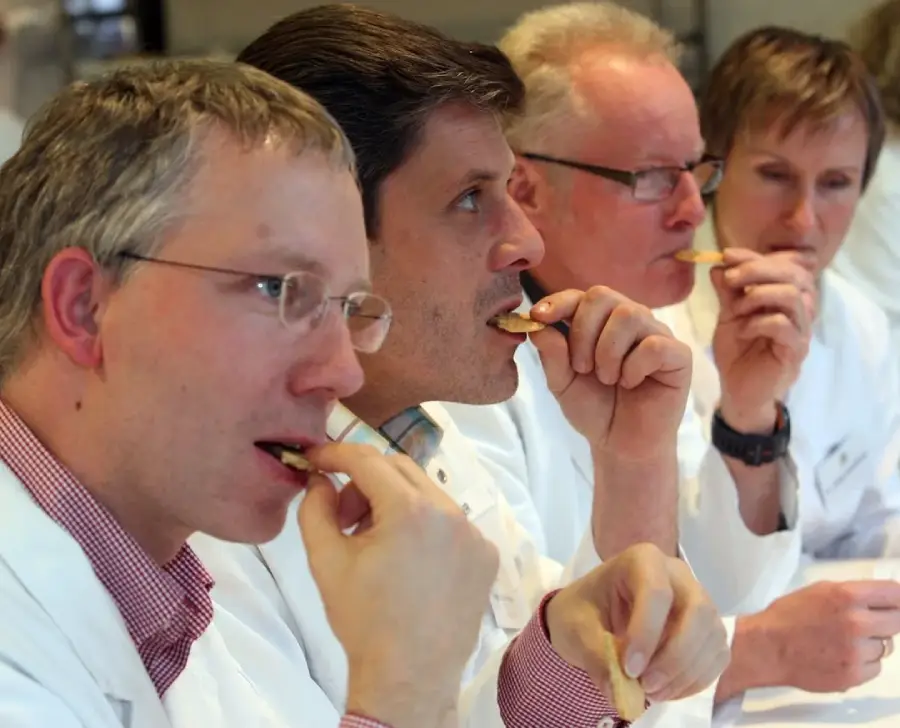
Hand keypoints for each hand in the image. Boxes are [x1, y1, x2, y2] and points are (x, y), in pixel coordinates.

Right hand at [299, 443, 499, 727]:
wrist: (410, 677)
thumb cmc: (364, 621)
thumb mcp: (326, 561)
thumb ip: (315, 508)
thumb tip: (318, 479)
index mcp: (409, 509)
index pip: (367, 459)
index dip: (336, 452)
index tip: (315, 458)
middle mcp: (450, 511)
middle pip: (399, 469)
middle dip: (364, 481)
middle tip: (342, 514)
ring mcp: (474, 532)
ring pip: (426, 494)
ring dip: (395, 504)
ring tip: (374, 542)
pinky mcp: (486, 554)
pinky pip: (450, 522)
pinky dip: (425, 527)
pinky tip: (409, 562)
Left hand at [529, 287, 690, 459]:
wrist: (621, 444)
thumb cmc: (594, 409)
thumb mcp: (562, 383)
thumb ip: (551, 354)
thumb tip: (537, 324)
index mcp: (600, 322)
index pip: (579, 296)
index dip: (558, 302)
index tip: (538, 316)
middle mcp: (629, 321)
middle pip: (602, 296)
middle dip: (583, 332)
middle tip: (582, 368)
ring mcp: (656, 334)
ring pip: (629, 315)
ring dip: (608, 352)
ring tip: (608, 379)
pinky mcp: (678, 355)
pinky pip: (654, 344)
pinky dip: (634, 366)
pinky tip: (631, 383)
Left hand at [545, 543, 729, 704]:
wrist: (591, 616)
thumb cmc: (582, 612)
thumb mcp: (576, 630)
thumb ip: (597, 657)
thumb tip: (618, 693)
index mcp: (642, 560)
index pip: (656, 592)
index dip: (647, 633)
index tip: (628, 669)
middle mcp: (677, 574)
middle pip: (698, 612)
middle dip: (675, 657)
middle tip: (646, 686)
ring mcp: (698, 599)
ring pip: (712, 637)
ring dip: (685, 674)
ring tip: (651, 692)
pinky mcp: (707, 628)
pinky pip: (717, 655)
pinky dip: (696, 680)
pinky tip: (667, 690)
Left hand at [711, 249, 814, 431]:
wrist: (738, 390)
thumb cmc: (738, 351)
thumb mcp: (729, 315)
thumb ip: (728, 291)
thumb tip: (718, 264)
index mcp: (787, 297)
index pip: (785, 264)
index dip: (757, 256)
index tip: (726, 255)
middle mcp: (800, 310)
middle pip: (795, 274)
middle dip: (759, 270)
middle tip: (731, 278)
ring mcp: (801, 331)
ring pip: (793, 296)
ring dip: (759, 295)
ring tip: (736, 308)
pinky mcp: (794, 352)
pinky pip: (784, 326)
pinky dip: (758, 322)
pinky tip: (741, 330)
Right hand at [737, 580, 899, 692]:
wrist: (767, 647)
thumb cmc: (788, 616)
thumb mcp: (820, 591)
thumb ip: (854, 594)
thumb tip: (885, 599)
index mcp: (846, 595)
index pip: (896, 593)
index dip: (897, 598)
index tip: (896, 602)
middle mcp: (856, 622)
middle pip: (898, 621)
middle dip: (886, 621)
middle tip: (866, 624)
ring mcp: (857, 651)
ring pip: (886, 647)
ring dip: (871, 644)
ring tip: (842, 642)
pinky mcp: (854, 674)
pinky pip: (875, 667)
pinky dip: (863, 663)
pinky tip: (840, 656)